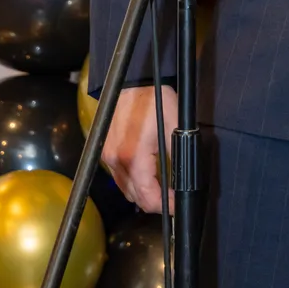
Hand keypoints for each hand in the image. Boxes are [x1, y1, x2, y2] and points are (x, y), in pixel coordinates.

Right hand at [102, 85, 176, 213]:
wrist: (133, 81)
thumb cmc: (154, 99)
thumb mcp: (174, 126)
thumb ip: (178, 156)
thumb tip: (183, 179)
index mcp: (133, 157)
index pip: (147, 197)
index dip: (165, 205)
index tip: (176, 205)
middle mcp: (116, 160)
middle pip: (135, 197)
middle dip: (155, 203)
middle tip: (172, 199)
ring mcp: (108, 156)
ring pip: (125, 189)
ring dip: (143, 194)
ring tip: (161, 190)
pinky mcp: (106, 151)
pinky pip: (119, 177)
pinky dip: (133, 183)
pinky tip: (146, 177)